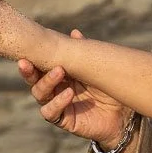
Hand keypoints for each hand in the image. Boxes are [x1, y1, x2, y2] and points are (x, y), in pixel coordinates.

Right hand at [18, 29, 131, 148]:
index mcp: (59, 75)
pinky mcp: (64, 120)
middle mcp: (54, 89)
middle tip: (27, 62)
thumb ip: (84, 52)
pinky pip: (51, 112)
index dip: (31, 59)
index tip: (27, 51)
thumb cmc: (109, 87)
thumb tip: (74, 33)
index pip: (39, 66)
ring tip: (60, 71)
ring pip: (40, 94)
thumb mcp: (96, 67)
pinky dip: (58, 102)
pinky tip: (69, 93)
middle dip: (29, 71)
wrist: (124, 113)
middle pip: (34, 80)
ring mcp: (58, 105)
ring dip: (47, 82)